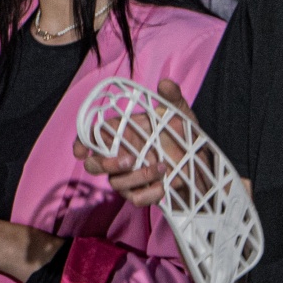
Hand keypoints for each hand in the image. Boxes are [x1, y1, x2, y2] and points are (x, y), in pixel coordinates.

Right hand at [73, 78, 191, 208]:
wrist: (201, 160)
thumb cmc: (183, 133)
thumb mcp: (181, 113)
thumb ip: (172, 98)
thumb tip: (165, 83)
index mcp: (122, 133)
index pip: (92, 138)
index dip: (81, 144)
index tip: (81, 151)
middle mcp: (121, 155)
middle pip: (94, 165)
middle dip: (104, 164)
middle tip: (128, 160)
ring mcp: (129, 176)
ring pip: (116, 183)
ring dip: (137, 176)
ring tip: (163, 166)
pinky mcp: (143, 192)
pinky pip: (136, 199)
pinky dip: (148, 194)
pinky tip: (163, 186)